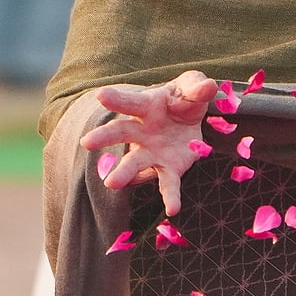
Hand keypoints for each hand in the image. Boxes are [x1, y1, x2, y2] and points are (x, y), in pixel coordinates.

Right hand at [79, 70, 218, 215]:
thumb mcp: (192, 88)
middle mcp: (142, 131)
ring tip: (111, 183)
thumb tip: (209, 86)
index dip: (116, 98)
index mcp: (148, 106)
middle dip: (104, 137)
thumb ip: (198, 88)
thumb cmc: (185, 98)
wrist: (191, 119)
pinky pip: (168, 184)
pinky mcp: (169, 169)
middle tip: (86, 142)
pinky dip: (170, 196)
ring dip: (123, 172)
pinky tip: (172, 209)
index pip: (130, 102)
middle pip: (120, 132)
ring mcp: (152, 152)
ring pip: (134, 163)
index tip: (101, 95)